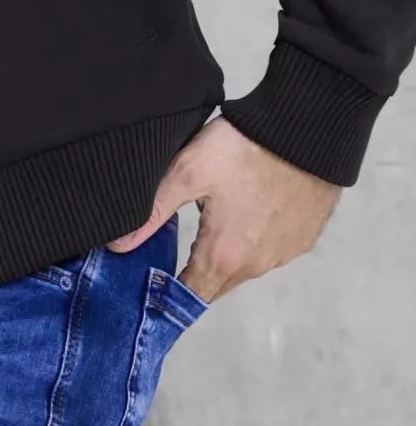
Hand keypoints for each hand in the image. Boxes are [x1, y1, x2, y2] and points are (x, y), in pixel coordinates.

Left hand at [104, 115, 343, 303]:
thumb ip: (152, 212)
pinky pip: (270, 251)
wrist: (308, 130)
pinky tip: (244, 212)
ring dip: (224, 256)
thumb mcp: (188, 173)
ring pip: (244, 267)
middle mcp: (257, 265)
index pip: (190, 296)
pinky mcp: (303, 238)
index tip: (148, 285)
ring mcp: (284, 253)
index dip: (167, 295)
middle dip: (193, 276)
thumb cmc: (244, 149)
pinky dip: (253, 241)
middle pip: (216, 284)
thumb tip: (117, 248)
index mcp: (224, 256)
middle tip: (170, 252)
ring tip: (207, 226)